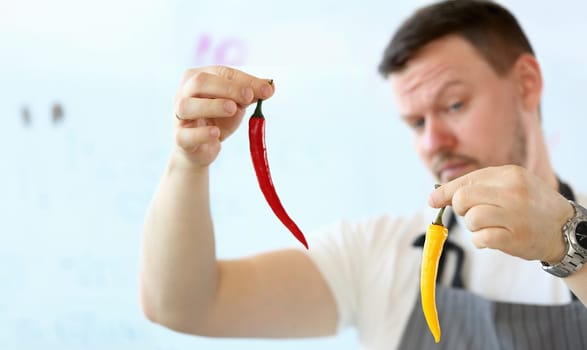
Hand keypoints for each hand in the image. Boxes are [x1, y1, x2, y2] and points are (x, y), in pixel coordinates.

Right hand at [172, 66, 274, 167]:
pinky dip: (202, 133)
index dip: (244, 80)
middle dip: (227, 88)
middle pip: (200, 82)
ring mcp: (179, 115)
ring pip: (188, 105)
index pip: (221, 72)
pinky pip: (187, 134)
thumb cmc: (217, 119)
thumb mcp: (236, 104)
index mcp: (197, 77)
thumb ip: (250, 94)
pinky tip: (216, 133)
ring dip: (212, 105)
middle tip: (248, 97)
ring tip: (232, 109)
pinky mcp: (179, 138)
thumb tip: (270, 86)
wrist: (202, 148)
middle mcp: (183, 92)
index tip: (266, 89)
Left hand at [428, 165, 573, 262]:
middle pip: (463, 199)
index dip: (445, 192)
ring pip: (471, 219)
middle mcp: (513, 192)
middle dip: (461, 209)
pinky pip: (480, 239)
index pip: (466, 181)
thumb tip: (435, 197)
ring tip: (490, 226)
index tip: (433, 200)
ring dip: (473, 227)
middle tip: (473, 214)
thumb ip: (476, 186)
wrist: (564, 228)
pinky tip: (493, 238)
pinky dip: (480, 241)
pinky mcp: (515, 238)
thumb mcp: (510, 185)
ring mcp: (515, 215)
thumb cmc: (528, 205)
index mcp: (510, 174)